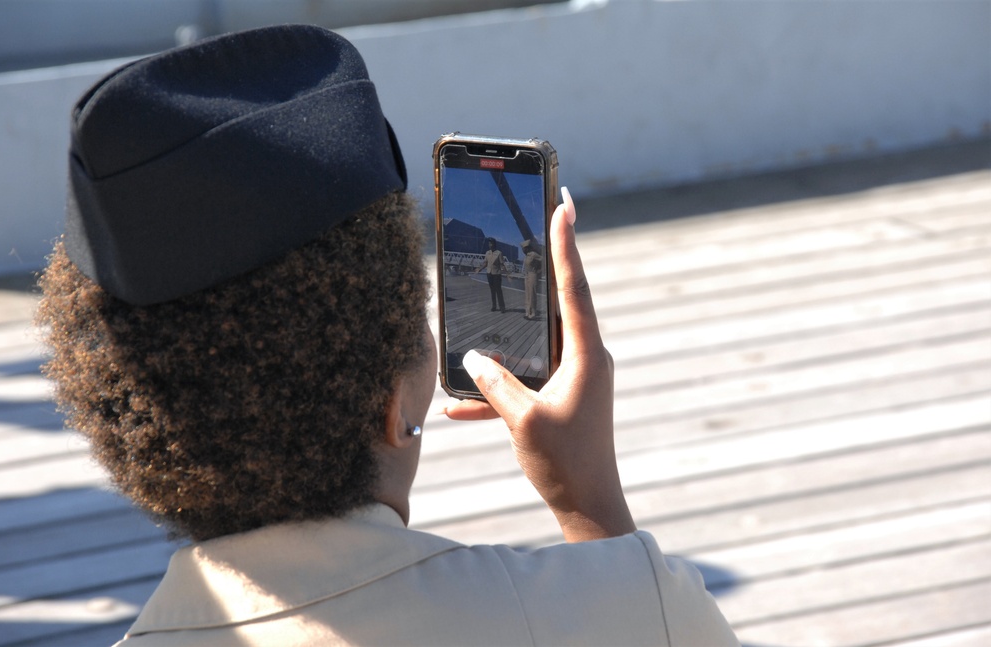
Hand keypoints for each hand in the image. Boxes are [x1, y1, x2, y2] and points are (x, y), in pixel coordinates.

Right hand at [446, 187, 634, 541]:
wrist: (589, 507)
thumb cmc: (565, 464)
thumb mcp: (523, 419)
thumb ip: (495, 383)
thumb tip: (473, 359)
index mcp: (586, 356)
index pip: (574, 288)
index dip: (566, 245)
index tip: (564, 204)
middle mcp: (586, 359)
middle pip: (559, 303)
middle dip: (542, 268)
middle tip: (537, 224)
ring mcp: (576, 377)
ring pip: (537, 343)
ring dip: (508, 338)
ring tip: (482, 316)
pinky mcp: (564, 397)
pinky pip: (528, 380)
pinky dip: (500, 389)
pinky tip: (460, 407)